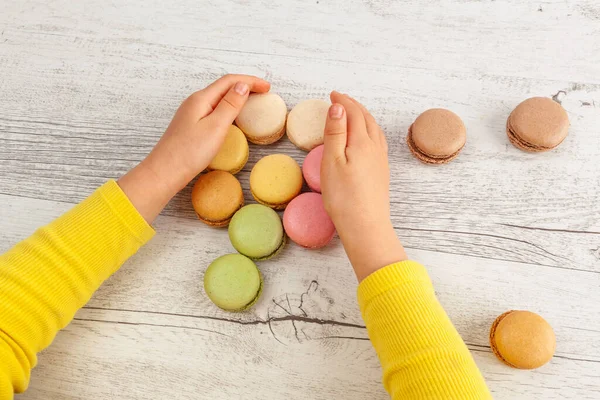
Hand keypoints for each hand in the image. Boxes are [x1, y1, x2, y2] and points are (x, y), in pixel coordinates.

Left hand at [118, 74, 269, 222]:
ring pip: (218, 98)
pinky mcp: (190, 125)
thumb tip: (242, 85)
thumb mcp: (215, 127)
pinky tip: (232, 116)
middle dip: (245, 86)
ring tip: (252, 101)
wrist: (165, 172)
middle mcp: (195, 102)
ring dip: (236, 96)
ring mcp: (191, 114)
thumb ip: (230, 105)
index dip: (250, 81)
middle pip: (223, 87)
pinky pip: (213, 109)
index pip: (229, 81)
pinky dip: (228, 108)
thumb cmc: (190, 152)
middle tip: (264, 92)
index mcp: (201, 99)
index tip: (268, 87)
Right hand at [321, 92, 406, 280]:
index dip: (343, 101)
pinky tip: (366, 137)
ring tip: (352, 113)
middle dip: (353, 106)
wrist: (366, 225)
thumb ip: (335, 133)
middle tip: (340, 99)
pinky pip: (378, 141)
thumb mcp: (332, 162)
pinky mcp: (382, 171)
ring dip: (363, 116)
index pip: (353, 113)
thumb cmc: (344, 197)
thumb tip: (338, 107)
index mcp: (362, 142)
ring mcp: (381, 160)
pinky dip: (369, 130)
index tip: (332, 94)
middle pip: (366, 118)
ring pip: (374, 129)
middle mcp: (375, 147)